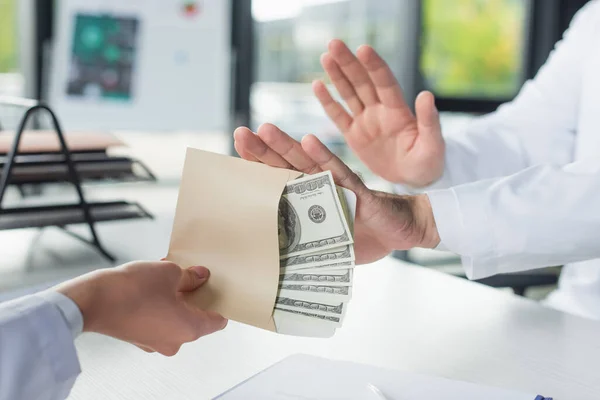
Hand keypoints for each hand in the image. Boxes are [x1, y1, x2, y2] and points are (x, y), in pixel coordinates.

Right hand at [56, 261, 226, 355]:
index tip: (216, 289)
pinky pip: (157, 319)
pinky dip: (158, 304)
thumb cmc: (131, 291)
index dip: (219, 302)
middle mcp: (174, 341)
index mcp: (189, 329)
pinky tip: (151, 284)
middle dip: (193, 295)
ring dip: (174, 297)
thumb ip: (190, 276)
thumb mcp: (170, 273)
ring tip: (167, 274)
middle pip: (195, 318)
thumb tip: (199, 276)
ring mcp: (155, 342)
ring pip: (174, 317)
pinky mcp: (138, 337)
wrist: (92, 301)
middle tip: (190, 275)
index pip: (217, 321)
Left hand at [234, 123, 439, 263]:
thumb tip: (268, 261)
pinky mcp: (357, 191)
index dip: (258, 163)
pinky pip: (339, 172)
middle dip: (263, 149)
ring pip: (308, 162)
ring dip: (286, 145)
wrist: (398, 231)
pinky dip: (324, 157)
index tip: (237, 148)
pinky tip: (309, 140)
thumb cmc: (358, 236)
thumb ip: (300, 245)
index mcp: (308, 196)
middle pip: (287, 163)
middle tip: (241, 133)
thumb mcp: (323, 244)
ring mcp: (337, 185)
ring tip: (265, 129)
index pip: (278, 176)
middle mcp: (319, 185)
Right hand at [313, 39, 444, 186]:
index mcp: (398, 111)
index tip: (363, 49)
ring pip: (349, 93)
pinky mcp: (355, 136)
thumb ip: (429, 121)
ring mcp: (366, 122)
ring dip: (337, 75)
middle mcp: (380, 111)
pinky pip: (339, 116)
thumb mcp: (433, 144)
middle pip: (362, 82)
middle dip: (348, 62)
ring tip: (325, 55)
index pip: (384, 82)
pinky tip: (317, 85)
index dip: (374, 66)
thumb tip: (426, 95)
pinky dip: (328, 101)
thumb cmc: (430, 162)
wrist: (417, 179)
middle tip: (334, 43)